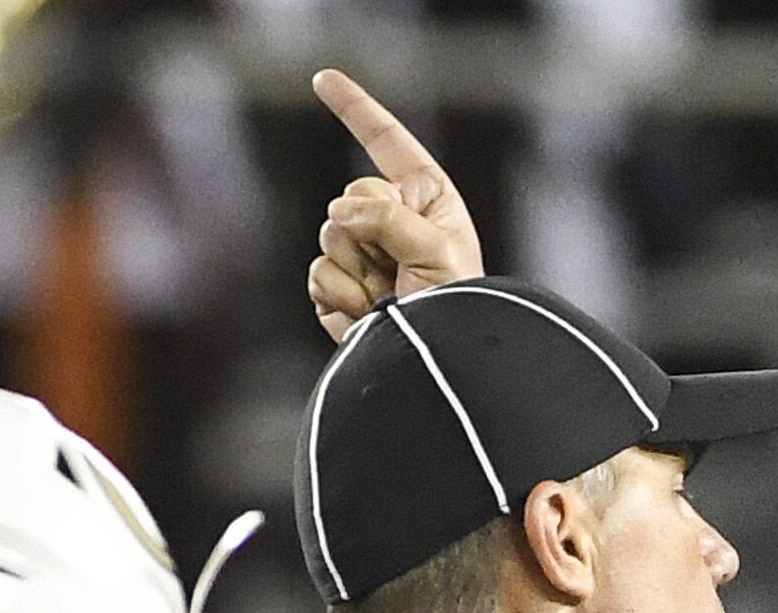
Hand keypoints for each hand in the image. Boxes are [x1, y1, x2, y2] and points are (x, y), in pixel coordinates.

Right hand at [309, 68, 484, 340]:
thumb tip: (337, 216)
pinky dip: (341, 298)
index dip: (355, 110)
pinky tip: (368, 316)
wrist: (441, 368)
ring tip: (389, 300)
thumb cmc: (458, 310)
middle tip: (399, 274)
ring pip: (328, 238)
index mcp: (426, 199)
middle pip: (348, 198)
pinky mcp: (341, 291)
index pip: (386, 143)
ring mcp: (365, 256)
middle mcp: (393, 221)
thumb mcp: (436, 249)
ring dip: (357, 273)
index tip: (322, 79)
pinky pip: (318, 276)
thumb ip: (385, 216)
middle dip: (367, 234)